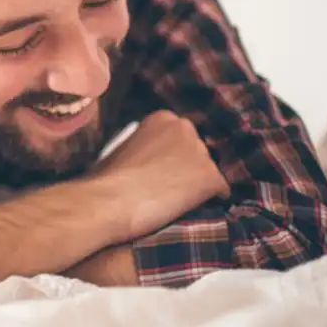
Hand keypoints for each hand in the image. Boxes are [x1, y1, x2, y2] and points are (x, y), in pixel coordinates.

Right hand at [92, 110, 229, 241]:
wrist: (110, 200)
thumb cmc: (106, 177)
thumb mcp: (124, 147)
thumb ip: (145, 145)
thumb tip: (152, 159)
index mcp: (162, 117)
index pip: (181, 136)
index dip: (173, 155)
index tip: (163, 169)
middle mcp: (185, 128)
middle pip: (198, 150)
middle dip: (188, 166)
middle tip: (171, 185)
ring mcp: (200, 152)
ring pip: (209, 170)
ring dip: (198, 183)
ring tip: (179, 201)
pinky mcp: (210, 177)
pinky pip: (220, 190)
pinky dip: (211, 200)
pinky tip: (194, 209)